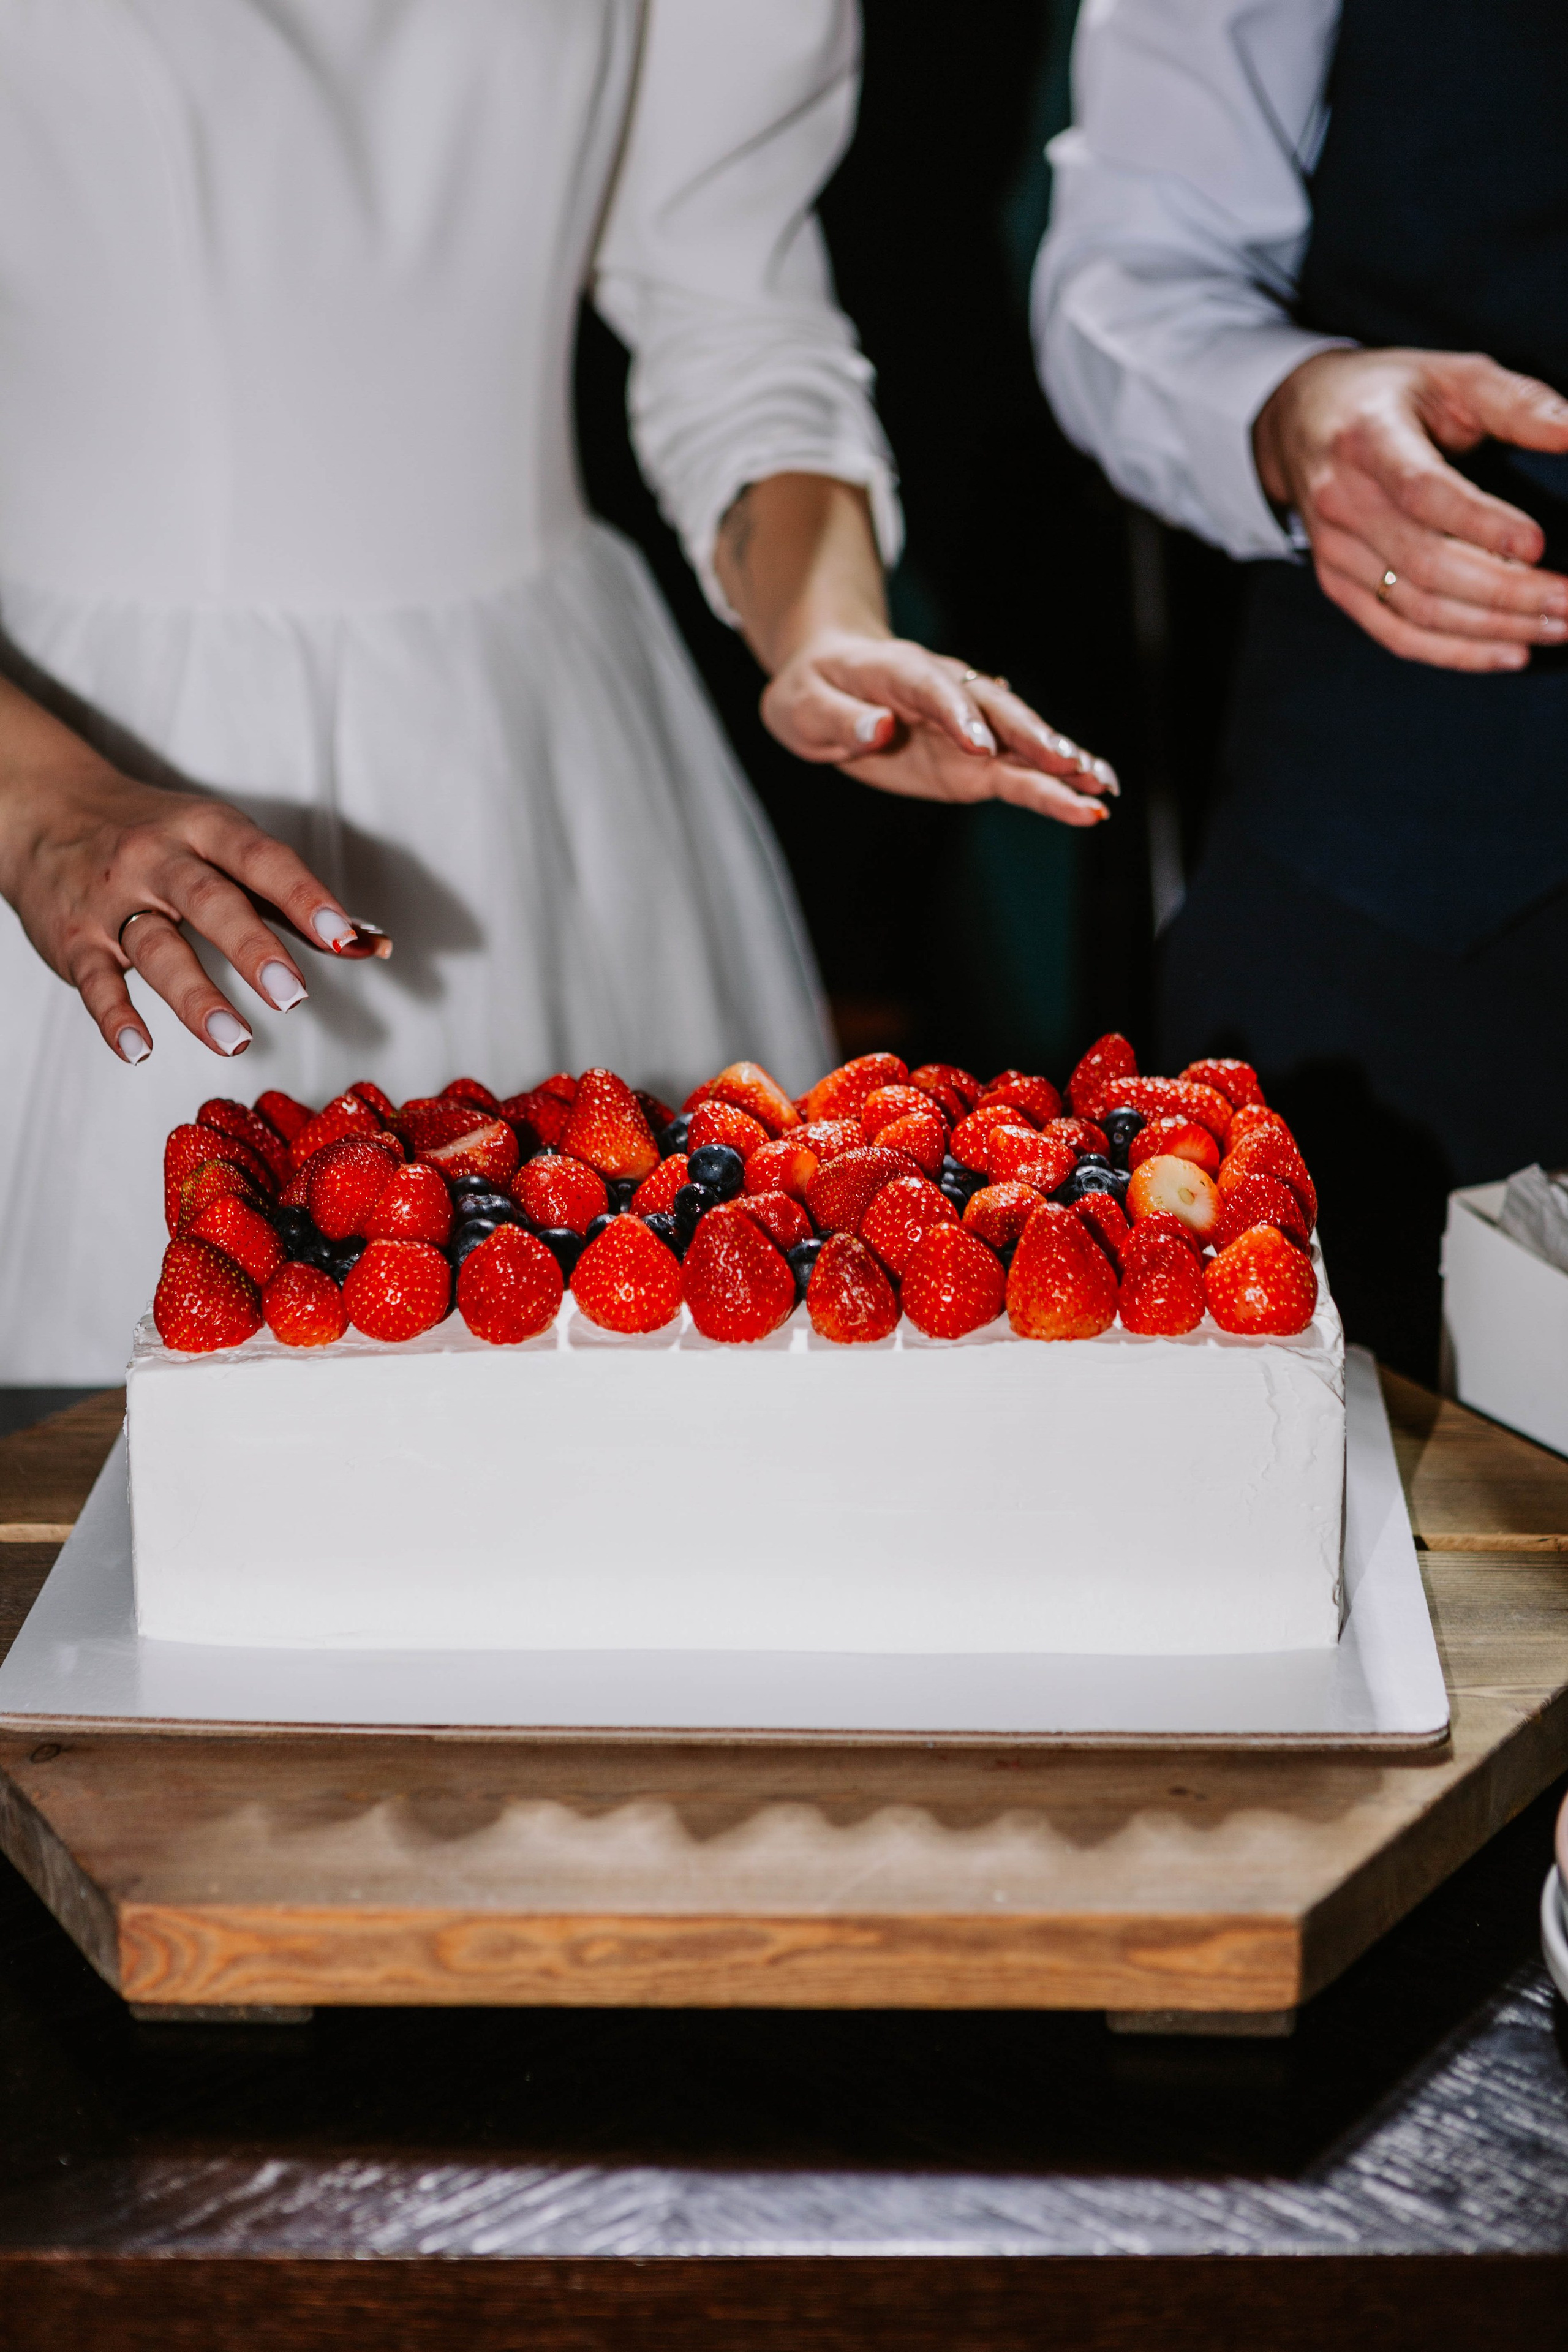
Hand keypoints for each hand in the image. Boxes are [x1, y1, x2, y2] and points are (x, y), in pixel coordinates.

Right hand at [0, 675, 371, 1063]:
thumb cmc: (161, 839)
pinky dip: (114, 1017)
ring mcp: (112, 900)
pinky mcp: (75, 939)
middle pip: (209, 902)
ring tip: (234, 1039)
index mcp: (205, 830)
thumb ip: (294, 901)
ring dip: (194, 997)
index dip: (304, 897)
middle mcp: (158, 860)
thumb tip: (372, 944)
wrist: (47, 810)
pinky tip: (140, 1050)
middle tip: (294, 998)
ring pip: (155, 948)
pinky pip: (94, 981)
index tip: (343, 936)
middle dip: (254, 950)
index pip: (261, 860)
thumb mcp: (224, 847)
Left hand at [760, 629, 1115, 825]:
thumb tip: (878, 729)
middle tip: (1066, 764)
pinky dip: (1056, 785)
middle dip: (1030, 737)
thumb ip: (839, 719)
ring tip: (1099, 788)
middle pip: (995, 710)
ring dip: (1060, 761)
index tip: (981, 746)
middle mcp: (947, 693)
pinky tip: (1093, 802)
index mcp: (899, 672)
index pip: (933, 690)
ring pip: (1020, 739)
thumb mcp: (802, 706)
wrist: (830, 679)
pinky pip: (1019, 771)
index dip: (959, 715)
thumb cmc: (814, 690)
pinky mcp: (976, 757)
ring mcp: (968, 724)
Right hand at [1253, 347, 1567, 670]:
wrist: (1302, 422)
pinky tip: (1510, 653)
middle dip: (1508, 591)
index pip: (1422, 492)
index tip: (1536, 544)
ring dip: (1494, 626)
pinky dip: (1455, 652)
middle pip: (1427, 564)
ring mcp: (1335, 551)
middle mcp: (1342, 501)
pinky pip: (1396, 634)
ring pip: (1417, 608)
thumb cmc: (1394, 395)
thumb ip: (1518, 402)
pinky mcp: (1337, 585)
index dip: (1478, 524)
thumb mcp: (1453, 375)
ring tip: (1558, 625)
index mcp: (1368, 439)